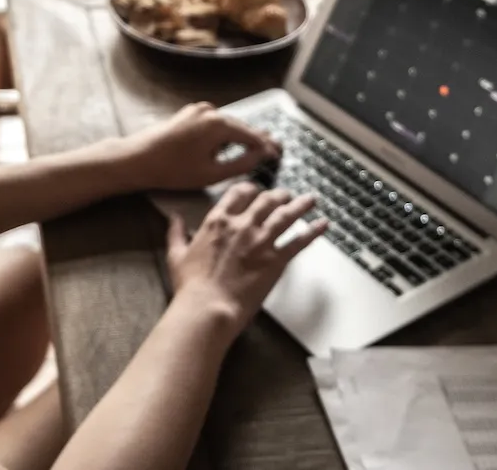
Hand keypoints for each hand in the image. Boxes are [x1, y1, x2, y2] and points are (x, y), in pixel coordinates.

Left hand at [118, 102, 280, 191]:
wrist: (137, 159)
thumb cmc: (173, 170)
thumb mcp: (212, 174)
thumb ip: (240, 164)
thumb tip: (259, 157)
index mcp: (218, 124)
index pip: (251, 135)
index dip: (266, 146)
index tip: (277, 154)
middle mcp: (211, 111)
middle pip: (241, 127)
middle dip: (256, 139)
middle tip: (274, 148)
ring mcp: (198, 110)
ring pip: (227, 124)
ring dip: (240, 136)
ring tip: (256, 147)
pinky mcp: (189, 113)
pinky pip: (214, 123)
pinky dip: (224, 133)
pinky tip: (230, 143)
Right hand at [166, 183, 325, 340]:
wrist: (208, 307)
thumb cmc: (191, 286)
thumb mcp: (176, 255)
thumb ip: (176, 233)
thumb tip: (173, 219)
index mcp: (217, 221)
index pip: (238, 193)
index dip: (250, 189)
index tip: (256, 191)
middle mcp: (242, 225)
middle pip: (266, 200)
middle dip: (278, 195)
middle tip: (286, 195)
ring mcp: (261, 241)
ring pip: (286, 215)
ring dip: (300, 205)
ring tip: (310, 199)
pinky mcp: (276, 260)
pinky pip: (299, 241)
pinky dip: (313, 231)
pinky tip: (323, 223)